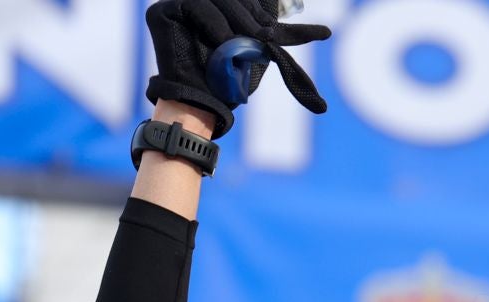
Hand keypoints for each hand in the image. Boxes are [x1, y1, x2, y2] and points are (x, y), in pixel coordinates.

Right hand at [146, 0, 329, 138]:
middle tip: (265, 35)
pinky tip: (224, 41)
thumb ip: (281, 35)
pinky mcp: (161, 12)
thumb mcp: (262, 51)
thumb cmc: (230, 81)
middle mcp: (197, 2)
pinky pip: (195, 5)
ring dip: (238, 18)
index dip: (261, 9)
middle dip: (251, 14)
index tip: (277, 30)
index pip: (245, 0)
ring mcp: (178, 4)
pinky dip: (214, 23)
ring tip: (250, 39)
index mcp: (218, 7)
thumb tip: (327, 32)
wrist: (205, 104)